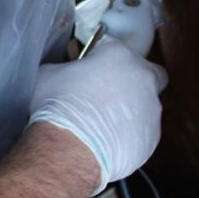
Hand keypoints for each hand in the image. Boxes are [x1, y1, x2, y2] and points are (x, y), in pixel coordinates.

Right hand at [26, 37, 166, 192]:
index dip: (104, 60)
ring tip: (103, 123)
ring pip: (148, 106)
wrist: (70, 148)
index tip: (93, 69)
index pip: (117, 48)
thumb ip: (63, 68)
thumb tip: (60, 74)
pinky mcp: (151, 138)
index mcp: (118, 55)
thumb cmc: (58, 107)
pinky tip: (107, 141)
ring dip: (130, 111)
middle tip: (110, 93)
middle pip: (150, 74)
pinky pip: (143, 132)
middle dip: (135, 81)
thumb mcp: (47, 75)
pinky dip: (129, 136)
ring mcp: (150, 109)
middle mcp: (142, 78)